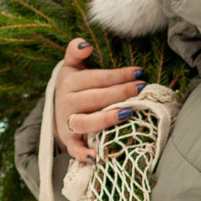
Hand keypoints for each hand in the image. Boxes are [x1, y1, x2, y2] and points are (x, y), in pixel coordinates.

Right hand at [55, 36, 144, 164]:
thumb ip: (75, 51)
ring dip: (106, 119)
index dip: (119, 75)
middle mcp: (66, 103)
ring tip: (128, 114)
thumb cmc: (75, 86)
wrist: (58, 111)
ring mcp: (67, 123)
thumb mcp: (72, 66)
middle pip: (96, 98)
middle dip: (120, 93)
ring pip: (85, 122)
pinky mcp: (69, 142)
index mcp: (69, 82)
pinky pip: (75, 149)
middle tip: (142, 89)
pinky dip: (83, 153)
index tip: (140, 73)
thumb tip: (86, 44)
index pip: (98, 78)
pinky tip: (97, 155)